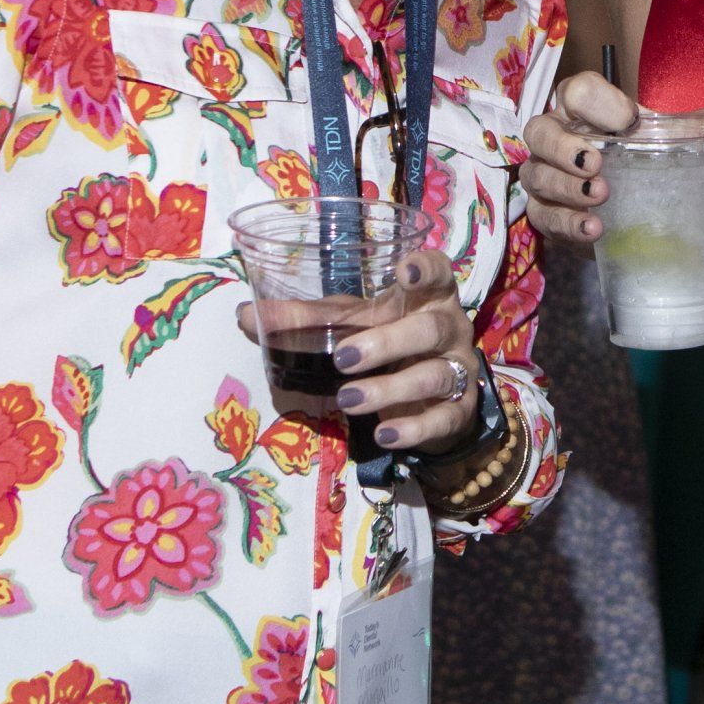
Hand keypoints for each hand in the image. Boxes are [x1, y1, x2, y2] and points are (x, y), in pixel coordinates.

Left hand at [239, 248, 484, 455]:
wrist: (434, 397)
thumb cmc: (389, 344)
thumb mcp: (351, 326)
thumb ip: (305, 320)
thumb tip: (245, 315)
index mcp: (426, 297)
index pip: (438, 272)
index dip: (425, 269)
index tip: (405, 271)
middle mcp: (448, 329)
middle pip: (430, 328)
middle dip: (389, 342)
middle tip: (344, 358)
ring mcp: (458, 370)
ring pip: (435, 375)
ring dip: (390, 388)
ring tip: (347, 400)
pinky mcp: (458, 410)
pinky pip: (442, 419)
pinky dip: (413, 428)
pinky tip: (384, 433)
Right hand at [520, 71, 703, 247]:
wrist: (637, 202)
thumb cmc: (652, 158)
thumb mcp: (682, 142)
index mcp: (587, 109)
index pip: (575, 90)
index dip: (595, 101)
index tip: (627, 120)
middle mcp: (559, 138)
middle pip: (540, 132)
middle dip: (564, 149)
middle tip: (597, 167)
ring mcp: (548, 177)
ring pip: (536, 178)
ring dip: (564, 189)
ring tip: (599, 200)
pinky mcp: (550, 215)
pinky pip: (543, 219)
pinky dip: (567, 225)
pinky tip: (593, 231)